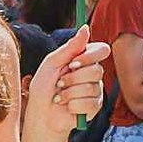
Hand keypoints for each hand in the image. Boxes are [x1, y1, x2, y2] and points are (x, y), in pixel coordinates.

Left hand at [22, 26, 109, 141]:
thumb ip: (70, 47)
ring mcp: (96, 90)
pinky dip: (73, 104)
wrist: (41, 113)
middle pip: (97, 70)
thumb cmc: (43, 87)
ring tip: (60, 96)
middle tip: (59, 83)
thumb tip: (85, 28)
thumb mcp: (52, 63)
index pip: (102, 50)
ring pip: (92, 87)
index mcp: (84, 60)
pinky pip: (90, 103)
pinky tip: (66, 106)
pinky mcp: (95, 107)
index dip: (90, 56)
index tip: (72, 63)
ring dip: (70, 92)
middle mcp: (93, 74)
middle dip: (73, 78)